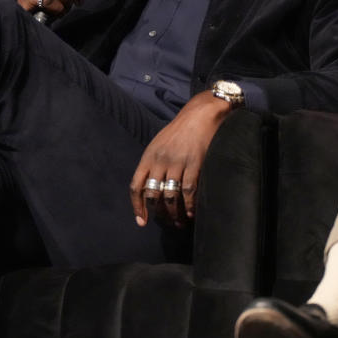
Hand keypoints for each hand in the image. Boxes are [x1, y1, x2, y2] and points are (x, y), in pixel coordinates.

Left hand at [128, 91, 233, 228]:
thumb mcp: (159, 144)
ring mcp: (177, 162)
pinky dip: (188, 205)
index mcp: (148, 156)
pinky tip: (190, 214)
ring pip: (170, 196)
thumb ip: (153, 164)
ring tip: (178, 223)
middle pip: (152, 194)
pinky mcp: (194, 163)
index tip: (141, 221)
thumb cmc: (180, 130)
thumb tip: (150, 188)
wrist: (201, 114)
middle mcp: (160, 161)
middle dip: (158, 213)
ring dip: (173, 213)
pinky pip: (188, 190)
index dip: (137, 206)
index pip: (136, 186)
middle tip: (166, 223)